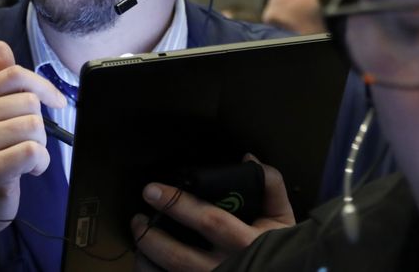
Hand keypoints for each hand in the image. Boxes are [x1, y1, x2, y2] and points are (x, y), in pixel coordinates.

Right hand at [0, 41, 65, 269]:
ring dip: (40, 146)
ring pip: (34, 126)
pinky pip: (33, 151)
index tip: (56, 101)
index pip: (14, 75)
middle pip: (30, 102)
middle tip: (26, 142)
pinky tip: (27, 171)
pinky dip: (39, 163)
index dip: (43, 86)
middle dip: (39, 125)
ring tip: (25, 158)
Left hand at [131, 155, 293, 270]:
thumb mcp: (281, 218)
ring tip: (140, 237)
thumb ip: (269, 185)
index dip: (177, 204)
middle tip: (136, 217)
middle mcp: (225, 268)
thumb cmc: (280, 249)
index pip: (208, 220)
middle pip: (177, 255)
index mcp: (245, 243)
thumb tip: (248, 158)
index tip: (152, 189)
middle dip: (150, 234)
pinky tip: (146, 260)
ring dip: (146, 256)